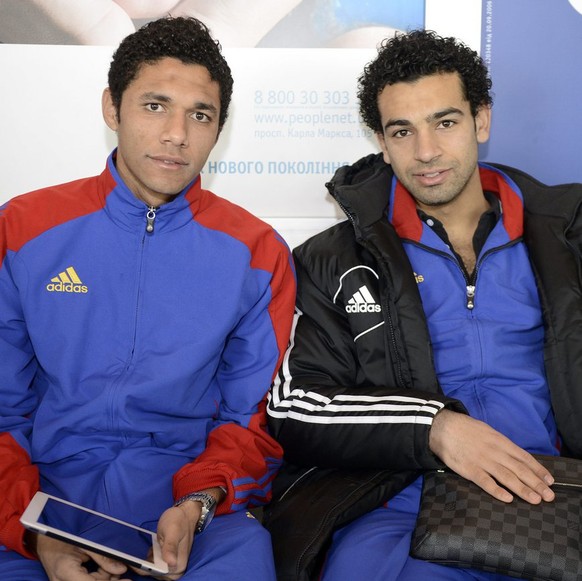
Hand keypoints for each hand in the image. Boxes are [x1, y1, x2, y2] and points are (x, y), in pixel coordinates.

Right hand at [33, 533, 130, 580]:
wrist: (46, 543)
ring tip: (107, 565)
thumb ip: (103, 557)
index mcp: (66, 572)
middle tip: (123, 573)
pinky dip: (97, 577)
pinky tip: (101, 569)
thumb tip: (121, 570)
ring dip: (104, 578)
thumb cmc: (64, 539)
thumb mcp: (86, 544)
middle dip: (109, 580)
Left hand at [135, 504, 197, 579]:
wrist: (184, 515)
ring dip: (143, 561)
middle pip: (153, 573)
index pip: (156, 573)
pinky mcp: (165, 562)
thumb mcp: (173, 531)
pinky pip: (152, 565)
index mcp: (178, 566)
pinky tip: (144, 550)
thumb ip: (170, 547)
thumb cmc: (179, 521)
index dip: (143, 568)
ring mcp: (170, 566)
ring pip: (151, 569)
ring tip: (135, 552)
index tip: (131, 561)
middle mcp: (175, 570)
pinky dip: (146, 559)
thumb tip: (171, 563)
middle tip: (132, 554)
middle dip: (143, 565)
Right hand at [429, 409, 555, 503]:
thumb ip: (501, 444)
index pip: (524, 457)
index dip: (538, 469)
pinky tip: (507, 498)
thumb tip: (517, 456)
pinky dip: (497, 490)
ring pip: (506, 477)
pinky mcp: (469, 469)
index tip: (549, 480)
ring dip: (522, 489)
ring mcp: (482, 461)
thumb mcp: (487, 431)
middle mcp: (494, 452)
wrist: (442, 427)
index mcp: (500, 441)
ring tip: (535, 499)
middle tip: (549, 496)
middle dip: (536, 483)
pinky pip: (485, 482)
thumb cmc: (466, 429)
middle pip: (519, 469)